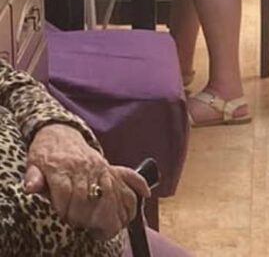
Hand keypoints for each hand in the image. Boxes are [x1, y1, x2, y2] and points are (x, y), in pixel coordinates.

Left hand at [24, 124, 149, 239]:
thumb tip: (30, 186)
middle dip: (91, 218)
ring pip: (115, 191)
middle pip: (93, 198)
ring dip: (116, 212)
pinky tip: (145, 195)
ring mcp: (101, 167)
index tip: (66, 219)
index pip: (68, 197)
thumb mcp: (33, 164)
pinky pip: (128, 175)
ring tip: (111, 227)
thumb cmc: (46, 154)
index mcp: (64, 169)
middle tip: (88, 228)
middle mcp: (85, 168)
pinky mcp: (110, 167)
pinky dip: (139, 184)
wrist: (60, 132)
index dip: (67, 214)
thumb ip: (33, 177)